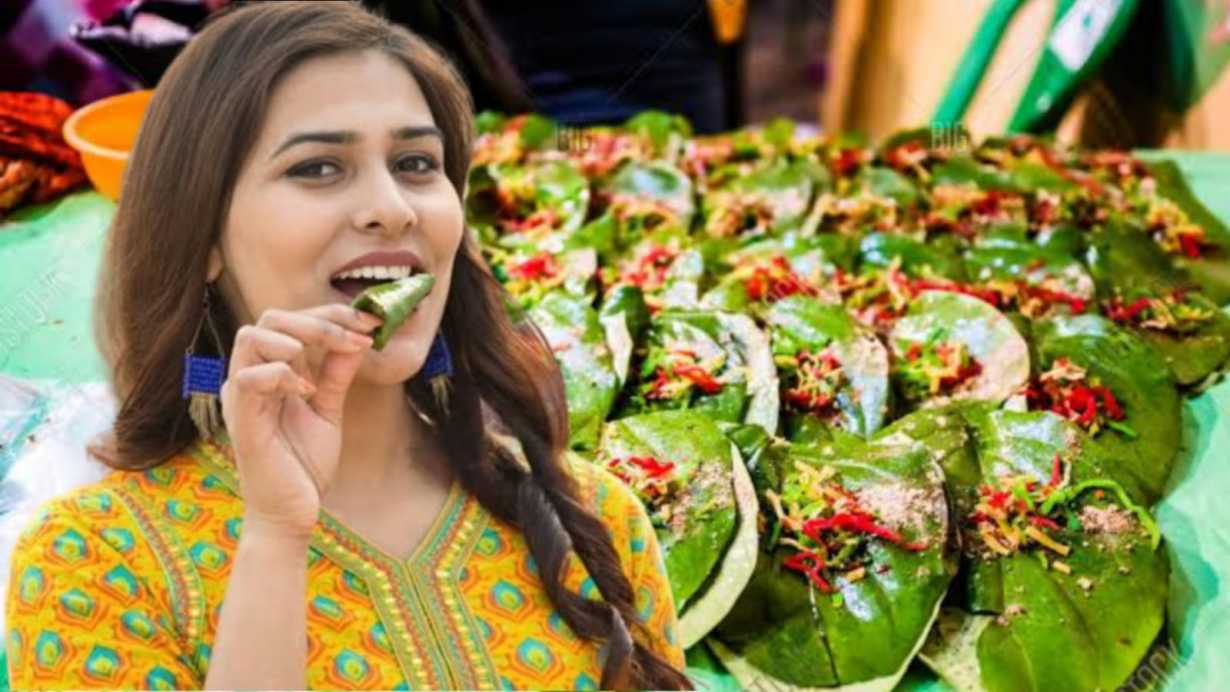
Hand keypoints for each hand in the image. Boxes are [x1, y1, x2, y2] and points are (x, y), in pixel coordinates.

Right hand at [219, 304, 380, 536]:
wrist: (292, 514)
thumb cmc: (303, 465)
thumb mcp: (329, 410)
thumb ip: (337, 374)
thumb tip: (358, 336)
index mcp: (269, 372)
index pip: (290, 323)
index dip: (331, 315)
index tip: (371, 322)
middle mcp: (250, 378)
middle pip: (270, 319)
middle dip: (320, 320)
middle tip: (359, 335)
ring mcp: (242, 398)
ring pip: (250, 336)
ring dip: (297, 337)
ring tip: (329, 358)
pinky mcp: (242, 421)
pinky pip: (249, 379)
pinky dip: (282, 375)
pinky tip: (309, 392)